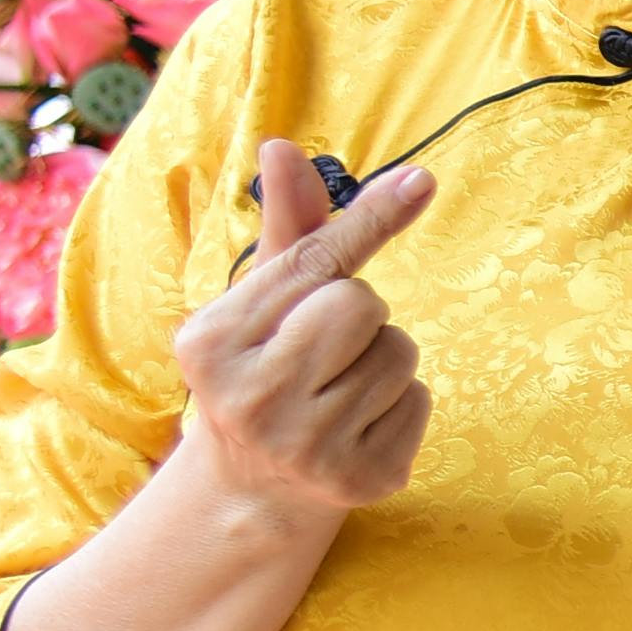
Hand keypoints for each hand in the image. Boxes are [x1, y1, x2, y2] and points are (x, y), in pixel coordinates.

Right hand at [176, 142, 434, 523]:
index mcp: (209, 343)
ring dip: (382, 357)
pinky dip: (401, 402)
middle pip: (361, 304)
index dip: (370, 220)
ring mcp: (305, 447)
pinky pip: (420, 399)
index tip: (422, 180)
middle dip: (358, 311)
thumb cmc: (265, 364)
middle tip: (322, 347)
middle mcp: (249, 399)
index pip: (308, 265)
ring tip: (337, 387)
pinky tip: (357, 423)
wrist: (256, 483)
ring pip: (399, 352)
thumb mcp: (262, 300)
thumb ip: (285, 229)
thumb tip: (281, 146)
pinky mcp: (361, 480)